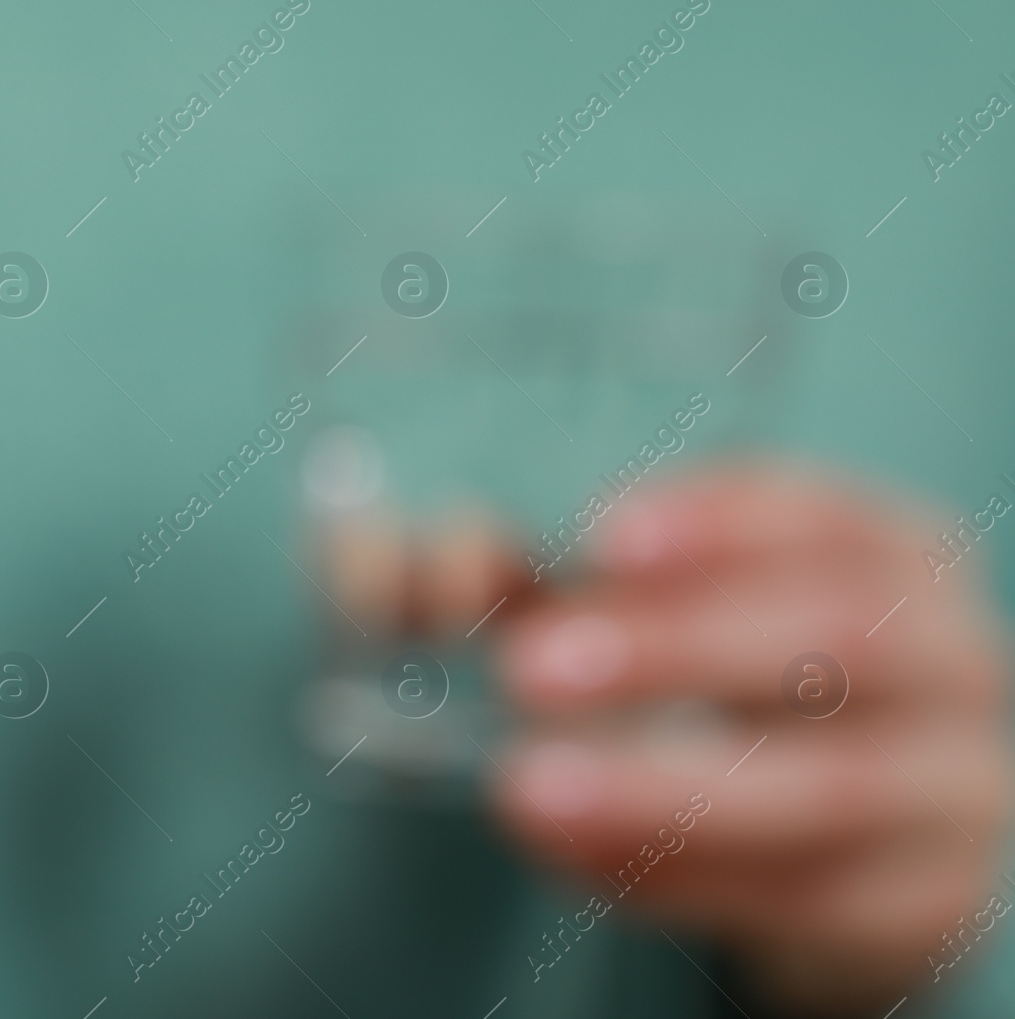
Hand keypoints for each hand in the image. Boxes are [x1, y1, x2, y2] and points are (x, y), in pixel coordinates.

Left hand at [492, 464, 1010, 1012]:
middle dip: (678, 647)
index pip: (824, 516)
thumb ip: (587, 589)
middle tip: (530, 668)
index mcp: (899, 561)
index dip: (716, 523)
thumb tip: (463, 561)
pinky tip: (574, 852)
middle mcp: (953, 662)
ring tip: (528, 787)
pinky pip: (798, 895)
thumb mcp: (695, 620)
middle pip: (839, 637)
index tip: (601, 537)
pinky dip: (676, 876)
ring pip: (826, 787)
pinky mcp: (924, 902)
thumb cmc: (771, 696)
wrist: (886, 845)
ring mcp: (956, 788)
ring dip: (661, 787)